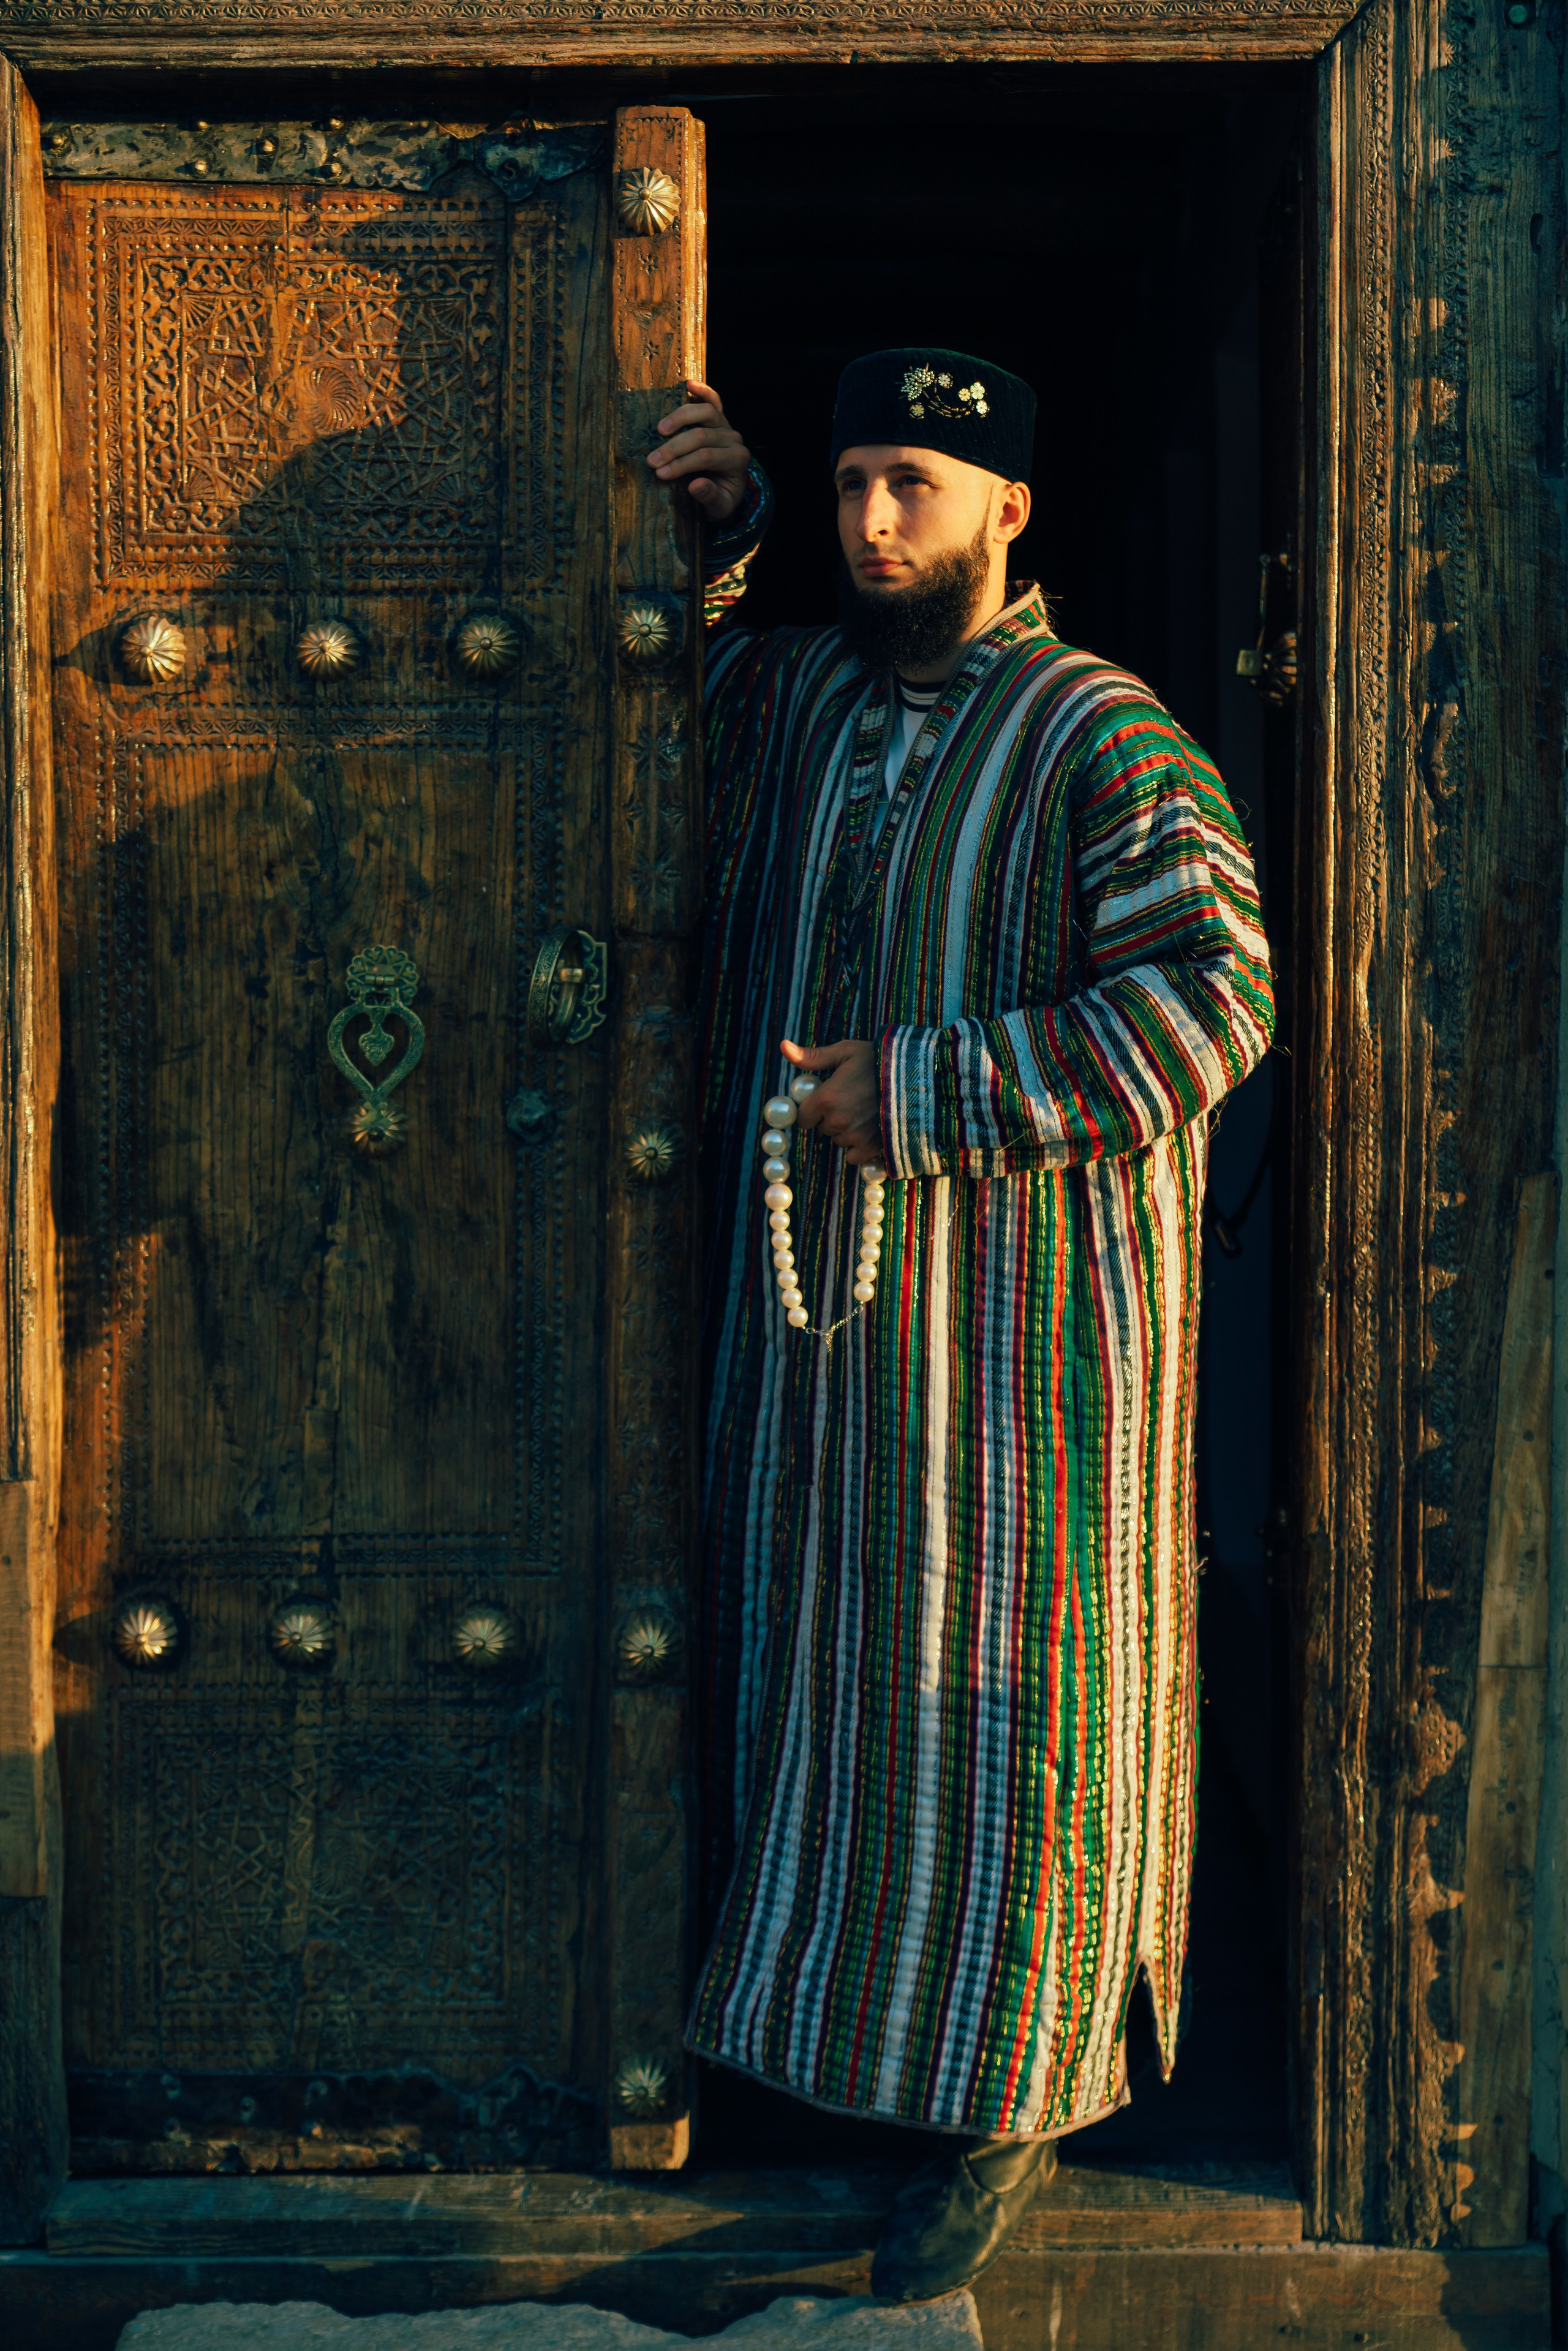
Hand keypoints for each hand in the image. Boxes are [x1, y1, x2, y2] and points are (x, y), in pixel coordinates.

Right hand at [647, 380, 750, 521]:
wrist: (729, 490)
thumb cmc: (722, 499)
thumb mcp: (719, 508)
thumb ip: (710, 497)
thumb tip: (695, 485)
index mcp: (737, 460)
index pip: (706, 457)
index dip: (682, 464)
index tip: (660, 473)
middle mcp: (734, 439)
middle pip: (701, 436)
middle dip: (674, 448)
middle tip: (651, 460)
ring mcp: (727, 425)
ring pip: (706, 412)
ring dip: (680, 418)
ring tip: (660, 430)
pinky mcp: (720, 418)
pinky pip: (714, 399)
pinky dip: (702, 390)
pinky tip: (688, 384)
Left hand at [782, 1037, 883, 1166]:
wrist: (917, 1077)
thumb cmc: (879, 1060)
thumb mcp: (846, 1052)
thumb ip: (813, 1056)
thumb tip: (783, 1047)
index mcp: (826, 1098)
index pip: (804, 1117)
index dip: (814, 1109)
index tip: (828, 1099)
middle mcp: (837, 1120)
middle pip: (823, 1128)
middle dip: (832, 1118)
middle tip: (854, 1100)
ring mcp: (855, 1136)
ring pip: (840, 1141)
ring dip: (848, 1131)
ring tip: (868, 1112)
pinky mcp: (872, 1147)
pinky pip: (854, 1156)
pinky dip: (861, 1147)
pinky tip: (873, 1128)